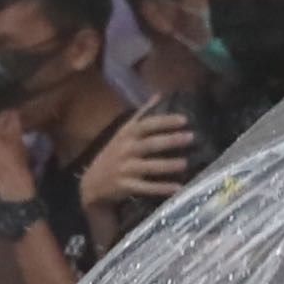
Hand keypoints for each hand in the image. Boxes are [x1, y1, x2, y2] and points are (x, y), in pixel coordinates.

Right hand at [80, 108, 192, 223]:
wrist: (92, 183)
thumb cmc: (113, 154)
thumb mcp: (123, 132)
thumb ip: (141, 114)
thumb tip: (159, 95)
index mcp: (126, 134)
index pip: (146, 124)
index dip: (165, 121)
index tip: (184, 120)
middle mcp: (125, 150)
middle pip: (150, 144)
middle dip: (170, 140)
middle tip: (191, 137)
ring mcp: (125, 169)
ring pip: (149, 166)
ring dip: (167, 165)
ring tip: (185, 163)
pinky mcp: (125, 186)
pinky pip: (146, 188)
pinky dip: (162, 188)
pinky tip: (178, 188)